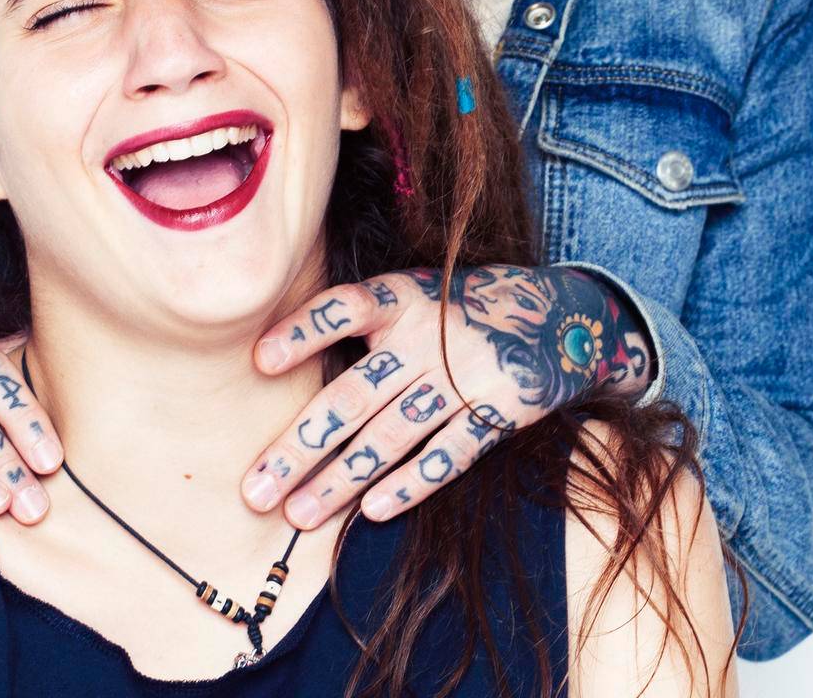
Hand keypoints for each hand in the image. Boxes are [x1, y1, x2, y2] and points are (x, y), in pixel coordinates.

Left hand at [241, 264, 647, 527]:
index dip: (304, 331)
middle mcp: (429, 333)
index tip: (260, 361)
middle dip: (301, 446)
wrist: (558, 317)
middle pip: (354, 393)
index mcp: (403, 296)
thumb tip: (276, 367)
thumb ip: (366, 327)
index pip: (345, 308)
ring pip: (390, 436)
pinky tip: (371, 512)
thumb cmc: (459, 313)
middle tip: (255, 491)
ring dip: (341, 480)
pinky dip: (409, 484)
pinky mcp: (499, 410)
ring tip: (298, 516)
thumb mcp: (416, 296)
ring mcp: (466, 374)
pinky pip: (447, 455)